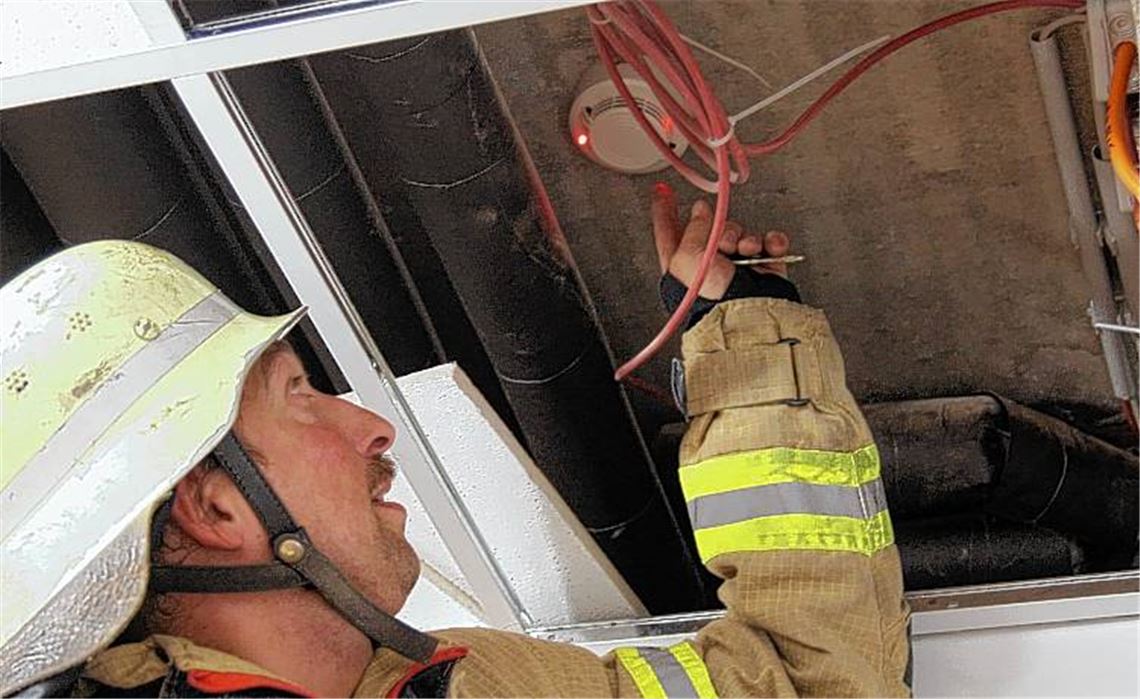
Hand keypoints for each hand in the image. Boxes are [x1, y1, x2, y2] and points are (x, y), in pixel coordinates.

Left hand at [652, 182, 790, 299]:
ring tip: (746, 252)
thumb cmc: (710, 297)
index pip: (668, 232)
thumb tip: (700, 210)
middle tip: (724, 243)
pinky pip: (769, 244)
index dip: (664, 210)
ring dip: (746, 239)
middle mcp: (709, 266)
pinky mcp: (764, 270)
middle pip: (713, 229)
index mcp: (682, 266)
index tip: (661, 191)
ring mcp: (738, 267)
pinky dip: (772, 243)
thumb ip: (694, 228)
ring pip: (742, 234)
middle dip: (722, 230)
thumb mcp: (688, 257)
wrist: (747, 314)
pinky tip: (768, 248)